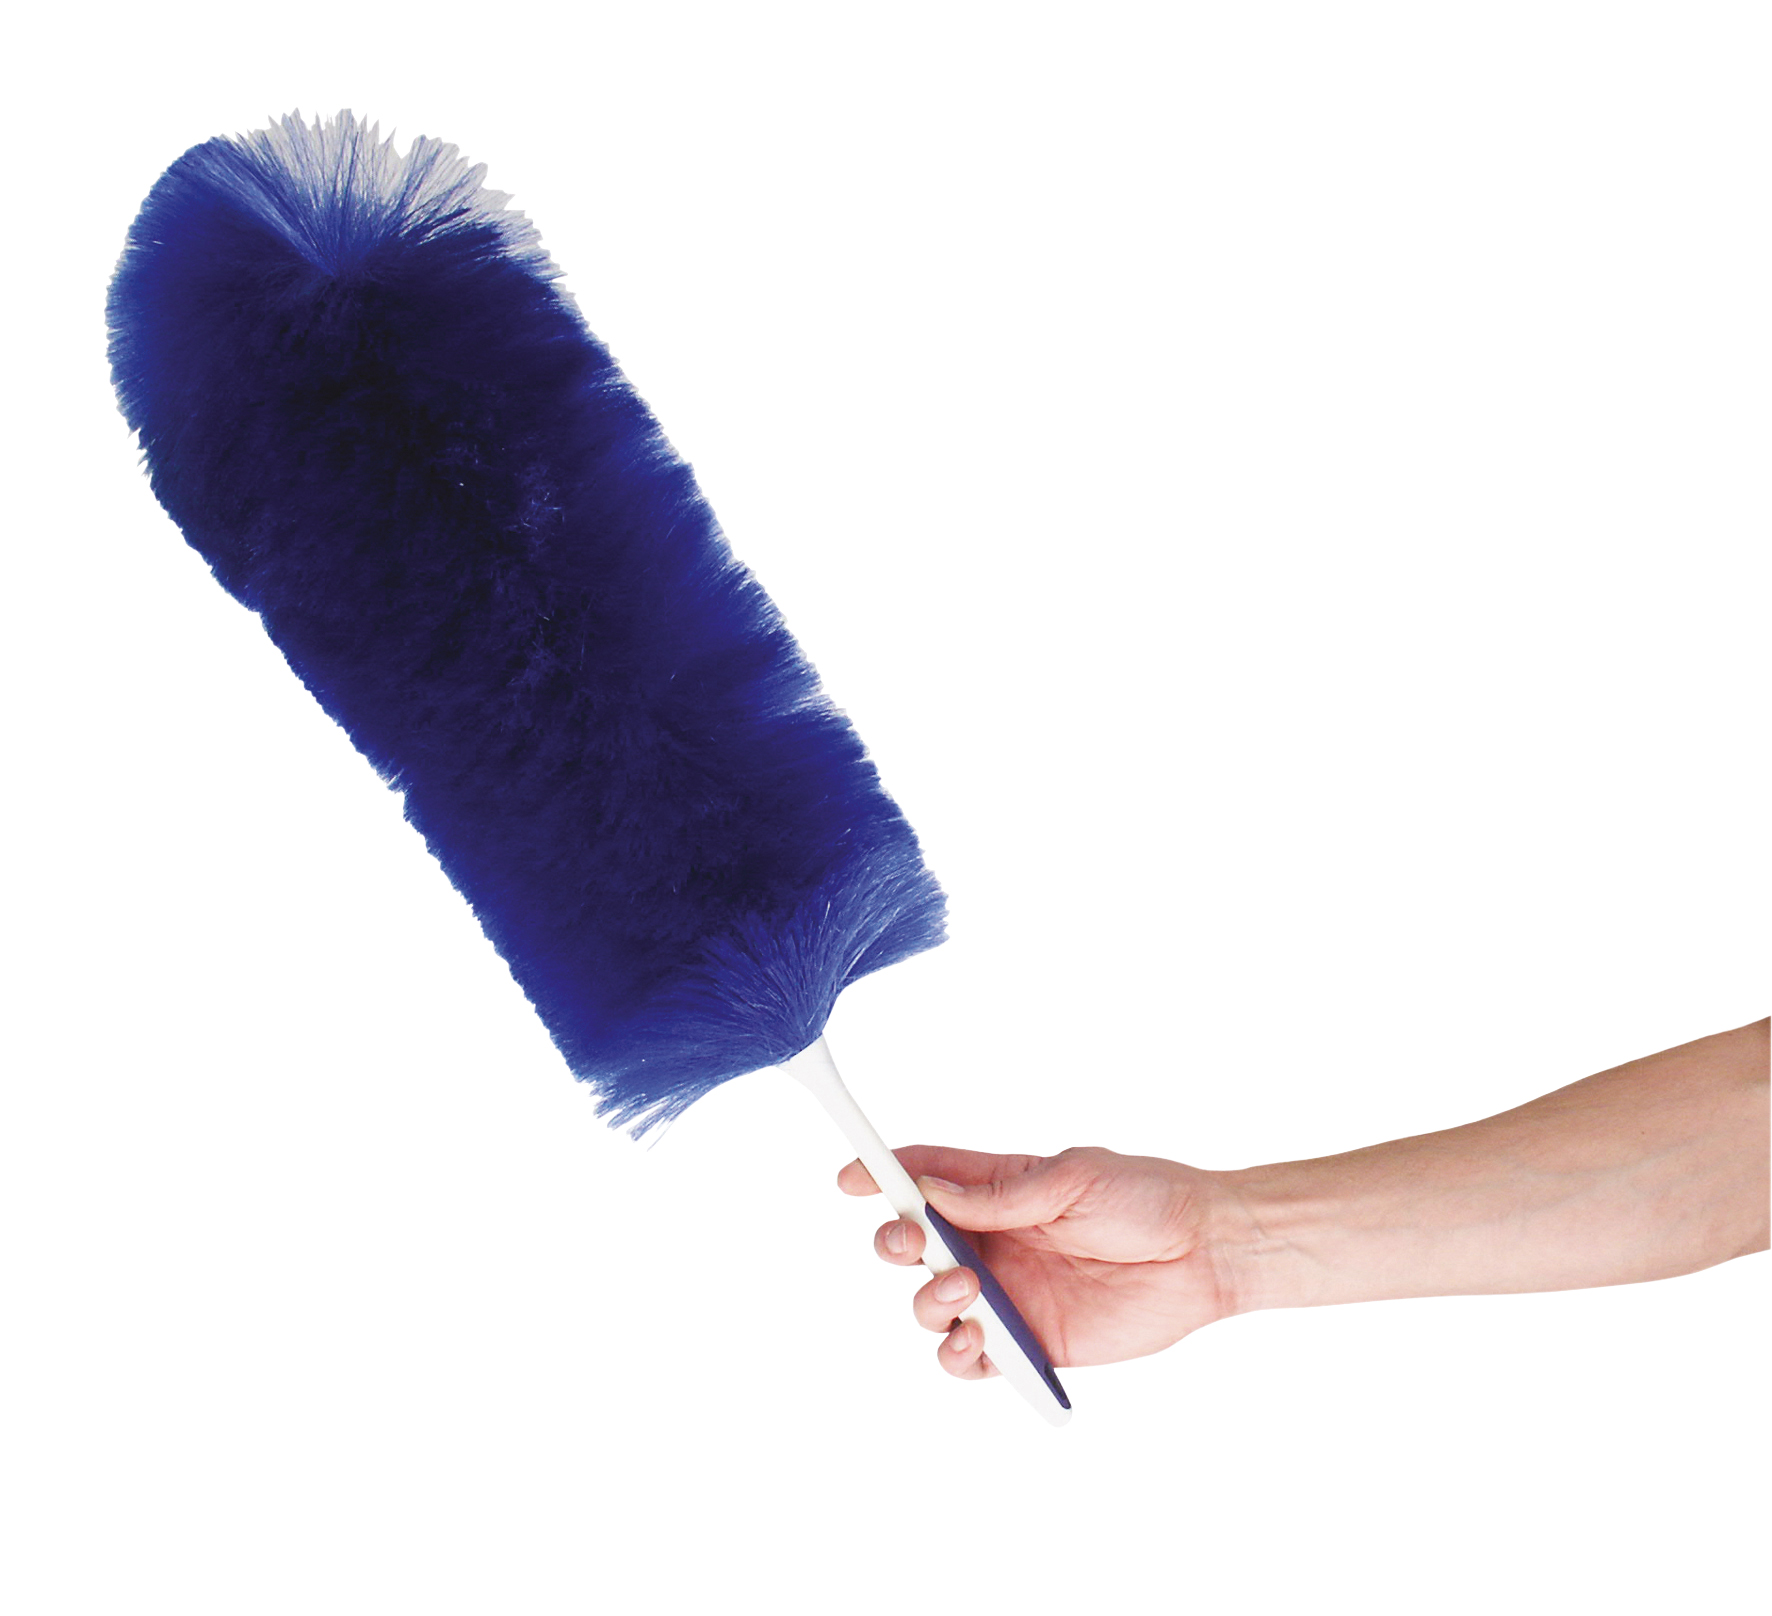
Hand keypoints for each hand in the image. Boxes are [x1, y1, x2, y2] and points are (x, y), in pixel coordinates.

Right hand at [837, 1145, 1239, 1381]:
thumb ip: (1000, 1194)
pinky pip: (971, 1361)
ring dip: (929, 1299)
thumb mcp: (1072, 1177)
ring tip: (966, 1289)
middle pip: (912, 1245)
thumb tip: (928, 1193)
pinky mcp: (1029, 1343)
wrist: (1203, 1253)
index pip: (924, 1176)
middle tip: (913, 1242)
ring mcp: (1007, 1294)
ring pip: (930, 1306)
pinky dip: (957, 1356)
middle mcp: (992, 1241)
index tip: (852, 1177)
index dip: (881, 1174)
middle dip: (894, 1242)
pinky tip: (975, 1340)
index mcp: (997, 1189)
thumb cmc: (1146, 1197)